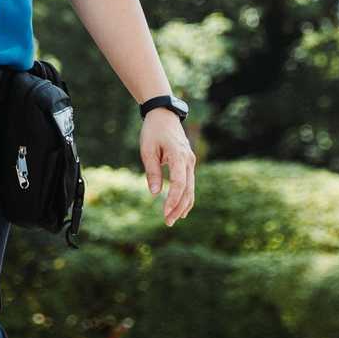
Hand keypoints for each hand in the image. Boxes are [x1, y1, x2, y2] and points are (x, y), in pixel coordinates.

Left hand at [141, 108, 196, 225]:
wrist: (164, 114)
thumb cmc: (153, 131)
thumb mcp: (147, 149)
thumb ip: (152, 171)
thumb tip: (155, 193)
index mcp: (178, 156)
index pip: (179, 183)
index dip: (173, 200)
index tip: (165, 213)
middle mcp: (188, 160)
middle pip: (187, 189)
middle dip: (178, 208)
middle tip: (168, 222)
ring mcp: (190, 162)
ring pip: (191, 188)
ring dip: (183, 205)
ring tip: (173, 219)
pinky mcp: (188, 163)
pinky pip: (189, 183)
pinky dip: (186, 197)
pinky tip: (181, 209)